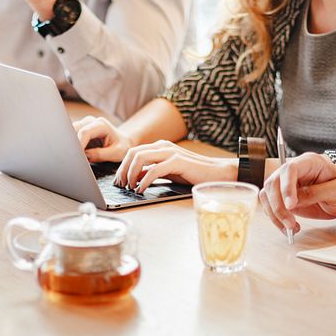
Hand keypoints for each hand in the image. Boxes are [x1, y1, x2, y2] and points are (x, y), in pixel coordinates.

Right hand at [73, 116, 136, 162]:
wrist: (123, 142)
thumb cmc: (121, 147)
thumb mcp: (116, 153)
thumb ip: (100, 154)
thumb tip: (85, 155)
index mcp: (101, 124)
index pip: (84, 133)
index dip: (78, 145)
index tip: (77, 157)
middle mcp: (91, 121)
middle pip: (74, 130)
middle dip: (73, 144)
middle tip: (75, 157)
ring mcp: (84, 124)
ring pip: (70, 132)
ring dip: (71, 144)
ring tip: (76, 155)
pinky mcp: (80, 129)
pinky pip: (71, 136)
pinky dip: (72, 144)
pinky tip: (76, 153)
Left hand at [115, 141, 236, 191]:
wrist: (216, 173)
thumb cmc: (193, 174)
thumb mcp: (168, 172)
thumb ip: (152, 172)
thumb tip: (135, 178)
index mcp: (160, 146)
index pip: (133, 152)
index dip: (122, 167)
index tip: (119, 180)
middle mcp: (163, 146)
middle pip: (133, 153)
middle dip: (123, 170)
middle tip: (121, 185)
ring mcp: (170, 152)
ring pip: (140, 158)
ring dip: (131, 174)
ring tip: (130, 187)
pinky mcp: (177, 161)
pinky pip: (153, 170)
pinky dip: (144, 181)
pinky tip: (142, 189)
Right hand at [260, 152, 335, 233]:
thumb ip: (316, 193)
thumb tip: (294, 202)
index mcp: (309, 162)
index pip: (290, 169)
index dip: (287, 187)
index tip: (292, 206)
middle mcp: (294, 170)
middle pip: (273, 182)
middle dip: (278, 206)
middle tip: (290, 224)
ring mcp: (286, 183)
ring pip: (267, 195)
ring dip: (275, 214)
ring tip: (291, 228)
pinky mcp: (282, 196)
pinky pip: (270, 205)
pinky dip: (276, 219)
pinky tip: (289, 228)